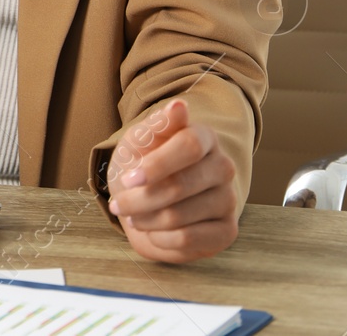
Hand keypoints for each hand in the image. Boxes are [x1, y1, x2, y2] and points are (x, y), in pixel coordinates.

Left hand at [105, 98, 239, 262]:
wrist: (149, 199)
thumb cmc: (142, 165)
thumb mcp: (139, 142)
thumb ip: (157, 126)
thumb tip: (178, 107)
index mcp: (204, 137)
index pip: (190, 146)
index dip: (157, 165)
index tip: (129, 178)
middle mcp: (223, 167)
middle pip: (181, 185)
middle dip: (140, 199)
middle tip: (118, 205)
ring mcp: (228, 200)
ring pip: (180, 216)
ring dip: (145, 220)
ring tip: (133, 216)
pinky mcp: (227, 231)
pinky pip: (189, 239)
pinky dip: (160, 238)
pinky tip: (153, 231)